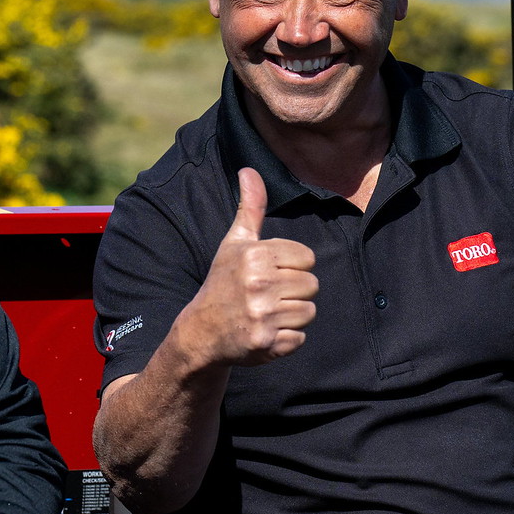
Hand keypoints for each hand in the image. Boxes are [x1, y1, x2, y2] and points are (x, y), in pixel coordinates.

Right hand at [174, 167, 318, 367]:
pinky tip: (265, 332)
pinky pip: (299, 339)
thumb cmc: (224, 282)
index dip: (292, 266)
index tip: (269, 273)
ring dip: (292, 316)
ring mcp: (263, 316)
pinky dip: (286, 340)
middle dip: (294, 292)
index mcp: (255, 256)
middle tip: (268, 296)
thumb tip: (248, 170)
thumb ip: (249, 208)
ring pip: (309, 312)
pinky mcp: (267, 344)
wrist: (202, 331)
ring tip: (268, 313)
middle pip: (312, 285)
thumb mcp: (234, 243)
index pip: (307, 258)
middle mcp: (259, 285)